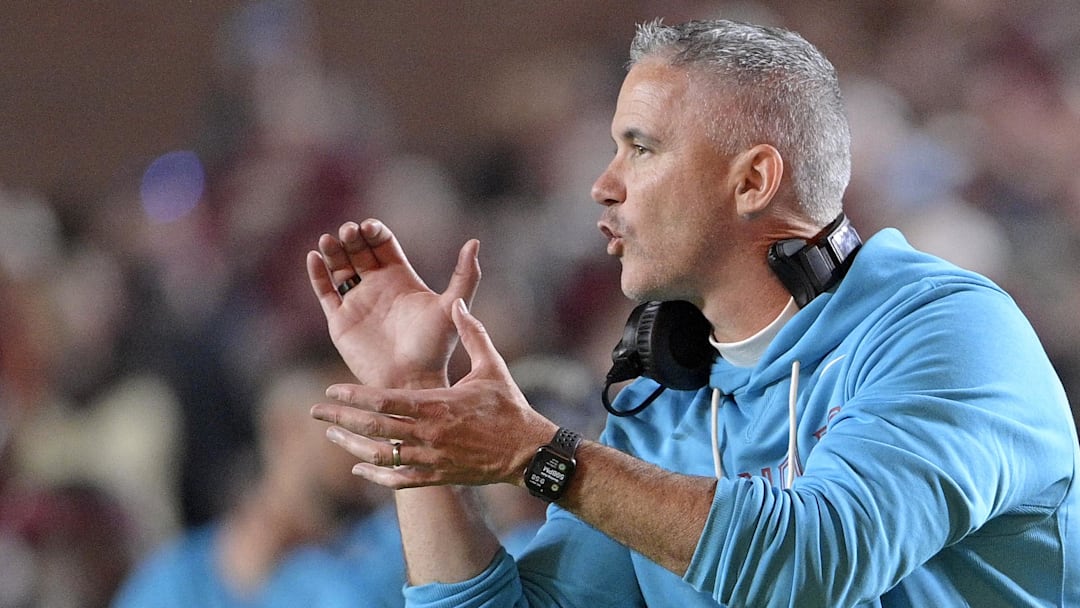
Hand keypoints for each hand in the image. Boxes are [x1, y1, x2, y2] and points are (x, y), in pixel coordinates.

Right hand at [306, 219, 479, 387]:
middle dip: (352, 237)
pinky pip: (324, 292)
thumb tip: (475, 241)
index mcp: (401, 279)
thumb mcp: (452, 306)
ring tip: (329, 239)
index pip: (382, 244)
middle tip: (348, 231)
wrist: (411, 380)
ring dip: (333, 250)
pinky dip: (317, 273)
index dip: (374, 231)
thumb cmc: (434, 347)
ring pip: (339, 268)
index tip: (369, 227)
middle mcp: (378, 287)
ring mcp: (357, 303)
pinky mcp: (340, 322)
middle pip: (359, 251)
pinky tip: (314, 256)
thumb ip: (465, 275)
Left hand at [310, 299, 558, 488]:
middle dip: (340, 420)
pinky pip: (399, 480)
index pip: (383, 400)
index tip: (331, 390)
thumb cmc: (509, 406)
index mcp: (436, 405)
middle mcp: (428, 434)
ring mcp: (431, 458)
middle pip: (373, 429)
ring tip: (331, 436)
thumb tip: (457, 303)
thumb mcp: (492, 365)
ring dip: (351, 446)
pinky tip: (358, 467)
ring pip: (380, 456)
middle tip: (314, 413)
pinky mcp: (437, 476)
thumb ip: (472, 333)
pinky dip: (375, 475)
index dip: (353, 396)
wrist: (527, 452)